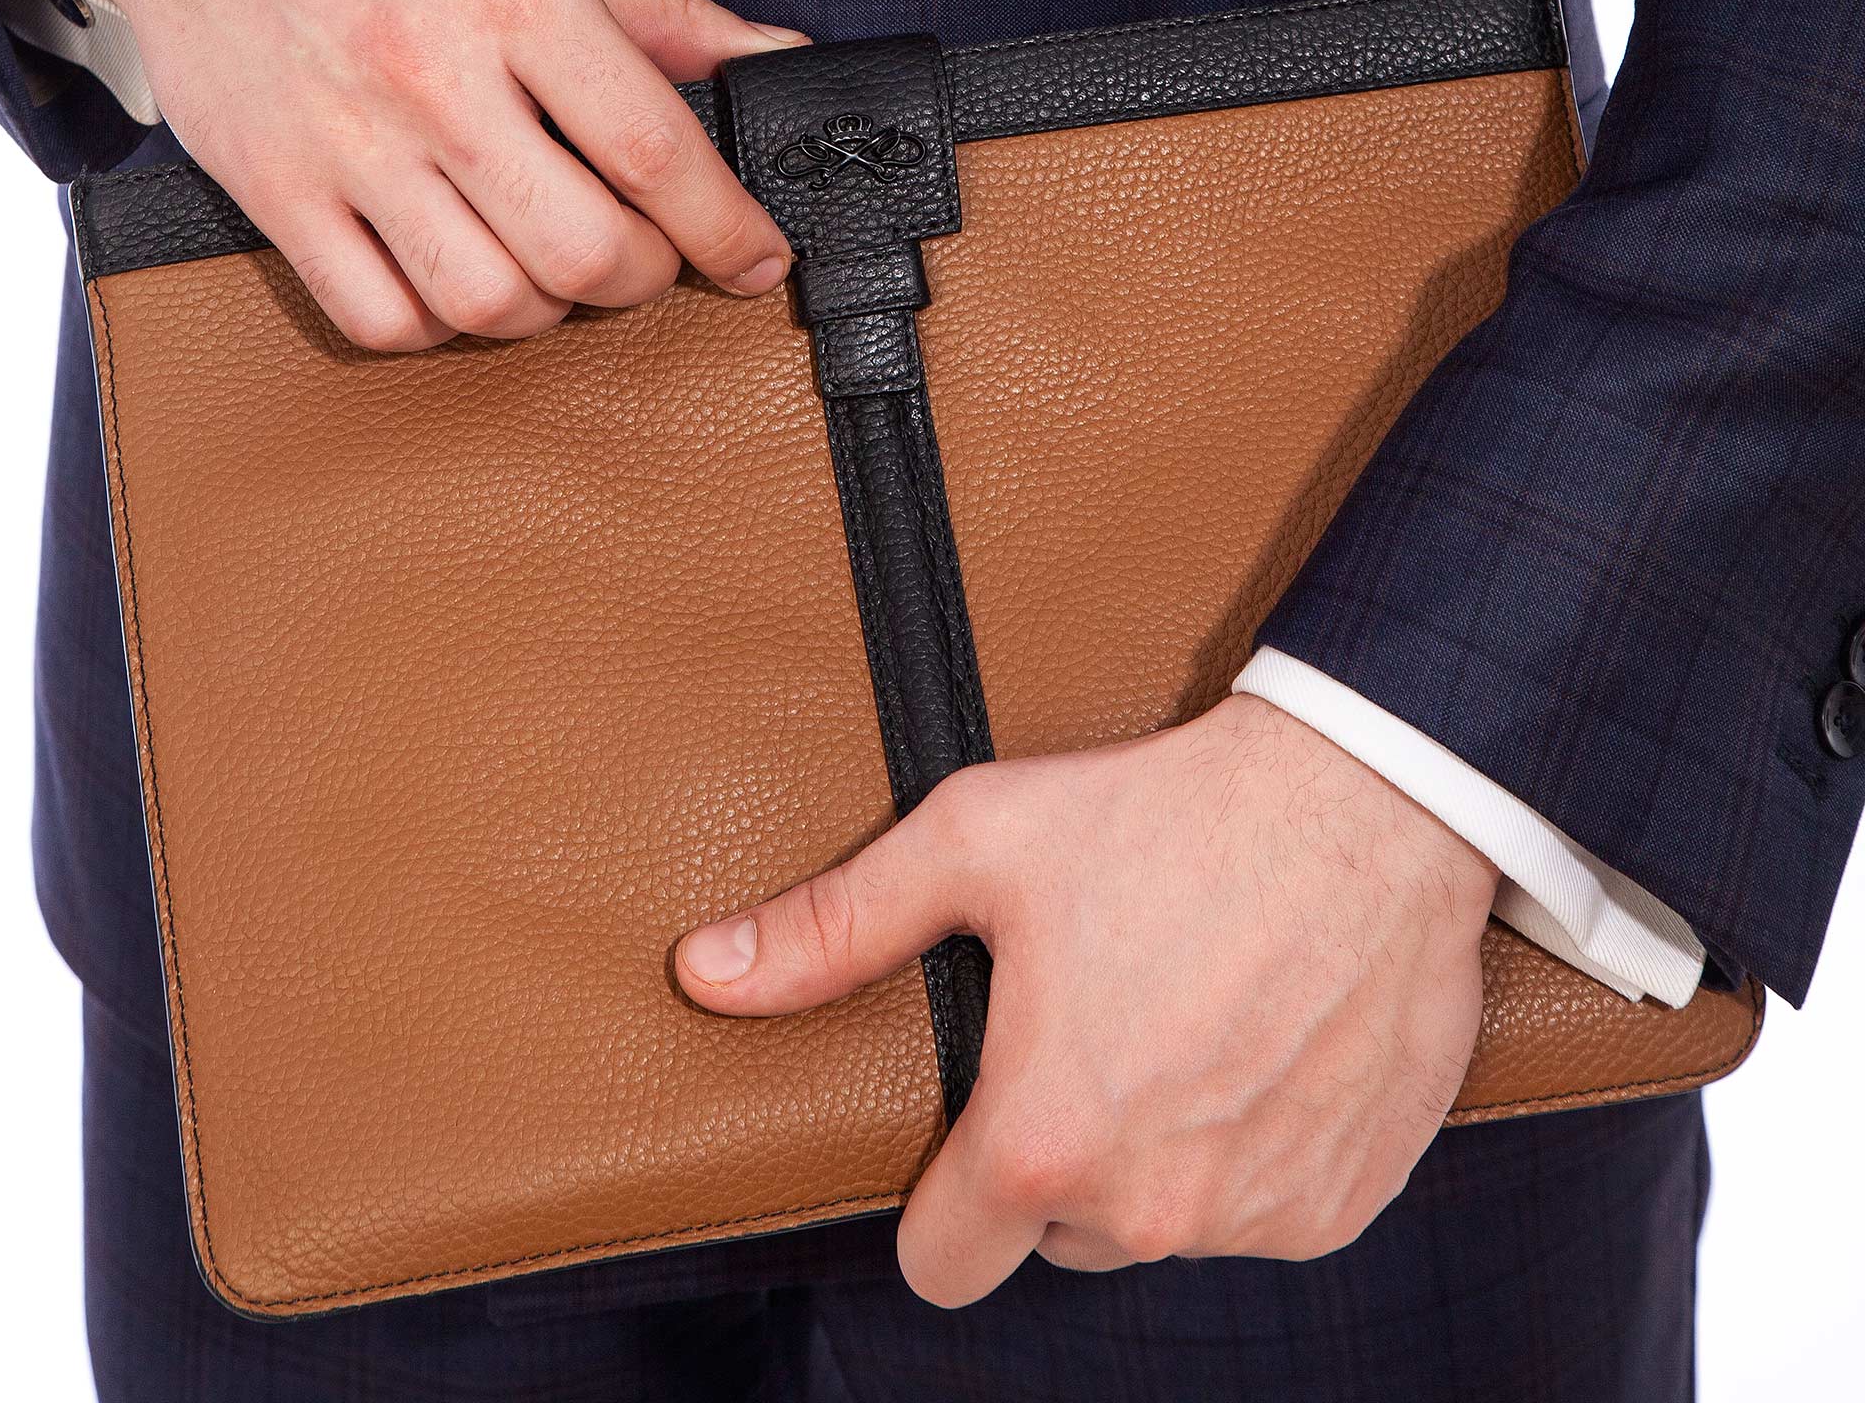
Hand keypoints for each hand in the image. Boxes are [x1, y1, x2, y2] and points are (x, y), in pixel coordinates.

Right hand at [47, 0, 804, 348]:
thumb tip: (768, 56)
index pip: (652, 148)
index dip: (726, 225)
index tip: (759, 257)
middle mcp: (428, 71)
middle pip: (581, 249)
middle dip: (647, 274)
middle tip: (651, 250)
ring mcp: (344, 141)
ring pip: (487, 300)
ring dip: (550, 306)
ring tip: (554, 258)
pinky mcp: (273, 188)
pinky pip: (378, 316)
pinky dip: (442, 322)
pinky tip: (458, 271)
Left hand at [675, 696, 1496, 1305]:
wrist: (1365, 800)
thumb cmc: (1164, 813)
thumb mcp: (975, 843)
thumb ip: (834, 928)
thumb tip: (704, 973)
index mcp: (1041, 1143)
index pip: (941, 1268)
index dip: (941, 1200)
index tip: (970, 1128)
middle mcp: (1146, 1210)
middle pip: (1055, 1240)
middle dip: (1059, 1160)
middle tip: (1091, 1029)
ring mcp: (1252, 1215)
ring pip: (1163, 1224)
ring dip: (1159, 1154)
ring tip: (1180, 1018)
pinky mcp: (1341, 1202)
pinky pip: (1263, 1209)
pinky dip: (1255, 1149)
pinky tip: (1259, 1042)